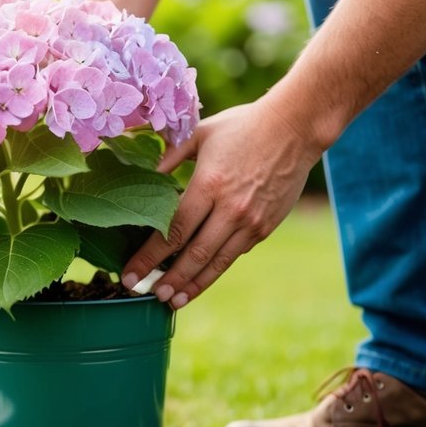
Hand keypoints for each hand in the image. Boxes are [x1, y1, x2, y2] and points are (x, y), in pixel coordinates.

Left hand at [122, 95, 324, 307]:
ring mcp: (250, 222)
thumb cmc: (243, 126)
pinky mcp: (264, 228)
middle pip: (193, 254)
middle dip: (168, 278)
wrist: (295, 129)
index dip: (149, 256)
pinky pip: (235, 254)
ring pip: (216, 262)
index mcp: (209, 184)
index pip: (173, 230)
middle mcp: (230, 209)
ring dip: (193, 284)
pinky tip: (200, 280)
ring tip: (172, 300)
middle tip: (148, 294)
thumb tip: (147, 174)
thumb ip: (170, 155)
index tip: (130, 273)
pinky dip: (215, 270)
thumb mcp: (200, 132)